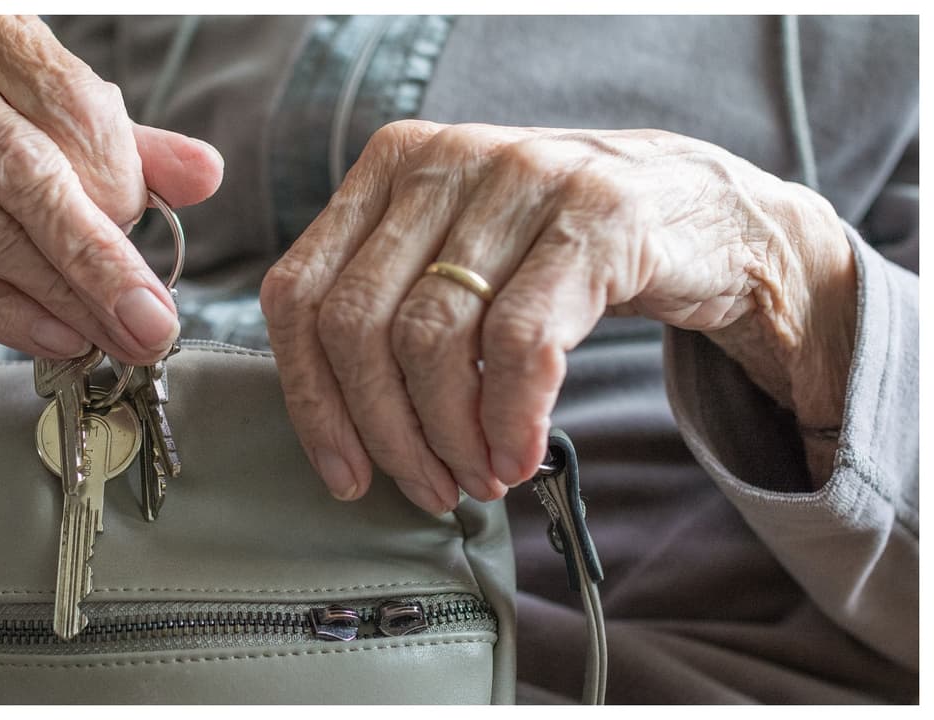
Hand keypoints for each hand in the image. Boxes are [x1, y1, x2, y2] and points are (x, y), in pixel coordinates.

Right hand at [0, 15, 223, 363]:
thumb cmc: (6, 133)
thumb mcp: (78, 132)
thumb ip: (140, 154)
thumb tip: (205, 173)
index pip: (70, 107)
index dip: (119, 188)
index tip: (156, 258)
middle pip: (23, 174)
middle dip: (95, 261)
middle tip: (147, 325)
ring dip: (51, 296)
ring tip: (106, 338)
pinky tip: (48, 334)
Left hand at [261, 121, 855, 513]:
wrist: (706, 215)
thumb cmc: (563, 254)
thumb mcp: (461, 257)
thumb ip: (392, 304)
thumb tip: (335, 423)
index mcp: (392, 166)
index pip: (300, 291)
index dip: (311, 398)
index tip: (343, 473)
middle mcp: (446, 160)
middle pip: (357, 324)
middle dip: (385, 431)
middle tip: (429, 489)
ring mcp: (522, 179)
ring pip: (431, 337)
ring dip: (449, 436)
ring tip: (479, 479)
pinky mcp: (597, 215)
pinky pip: (520, 342)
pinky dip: (511, 418)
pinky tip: (520, 456)